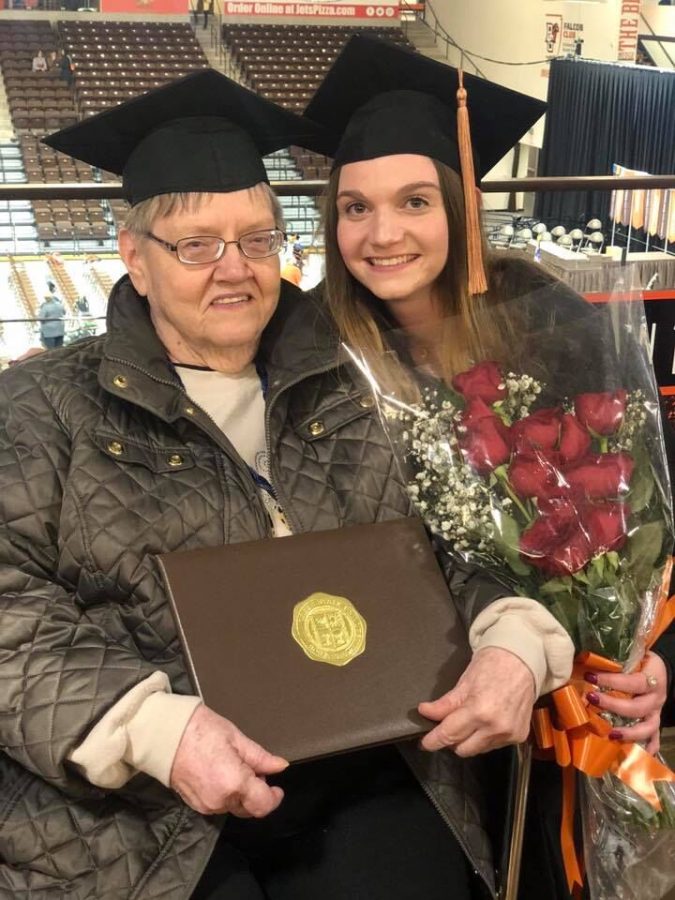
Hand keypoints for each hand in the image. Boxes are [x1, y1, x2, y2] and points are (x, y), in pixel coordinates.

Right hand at [170, 704, 288, 816]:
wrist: (165, 735)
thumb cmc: (200, 730)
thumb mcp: (236, 738)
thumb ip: (260, 758)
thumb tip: (280, 766)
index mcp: (234, 783)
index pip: (263, 805)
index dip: (274, 798)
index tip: (277, 788)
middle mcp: (220, 800)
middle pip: (249, 809)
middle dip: (257, 794)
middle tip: (256, 771)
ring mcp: (206, 805)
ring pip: (234, 807)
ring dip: (241, 794)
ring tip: (236, 768)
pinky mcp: (195, 805)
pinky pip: (219, 805)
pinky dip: (226, 794)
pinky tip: (222, 774)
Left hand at [418, 647, 535, 756]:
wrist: (522, 660)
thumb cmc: (492, 665)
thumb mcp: (464, 682)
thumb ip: (445, 703)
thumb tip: (425, 712)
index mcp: (479, 711)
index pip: (449, 735)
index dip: (433, 741)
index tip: (425, 743)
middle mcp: (495, 728)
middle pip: (462, 749)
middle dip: (452, 739)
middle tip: (448, 725)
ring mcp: (509, 734)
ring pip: (478, 749)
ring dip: (469, 739)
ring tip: (470, 719)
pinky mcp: (519, 737)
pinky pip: (493, 745)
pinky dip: (485, 737)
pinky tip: (487, 721)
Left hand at [585, 652, 667, 754]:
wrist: (661, 670)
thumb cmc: (641, 662)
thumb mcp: (633, 656)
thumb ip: (615, 660)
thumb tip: (584, 658)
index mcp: (652, 678)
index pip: (633, 682)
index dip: (611, 681)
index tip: (590, 677)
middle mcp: (656, 698)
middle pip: (637, 708)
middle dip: (613, 705)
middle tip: (591, 699)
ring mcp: (657, 713)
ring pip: (648, 728)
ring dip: (629, 733)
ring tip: (610, 734)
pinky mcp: (656, 723)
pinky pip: (654, 740)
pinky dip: (646, 749)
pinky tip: (633, 756)